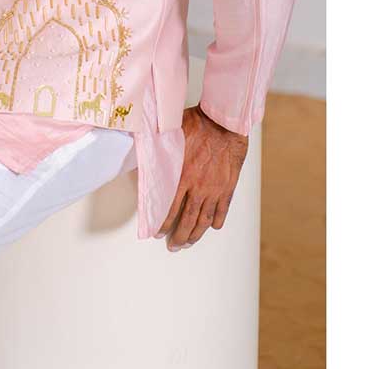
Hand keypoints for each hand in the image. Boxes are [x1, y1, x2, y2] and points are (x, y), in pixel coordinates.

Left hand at [157, 105, 247, 251]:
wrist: (225, 122)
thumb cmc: (198, 123)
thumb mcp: (170, 134)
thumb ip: (157, 148)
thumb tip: (140, 152)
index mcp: (181, 175)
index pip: (169, 206)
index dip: (163, 222)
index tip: (158, 232)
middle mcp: (198, 186)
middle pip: (187, 218)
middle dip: (179, 235)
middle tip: (173, 246)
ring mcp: (215, 188)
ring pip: (204, 218)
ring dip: (196, 233)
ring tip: (190, 243)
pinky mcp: (228, 186)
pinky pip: (223, 208)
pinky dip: (218, 220)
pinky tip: (213, 226)